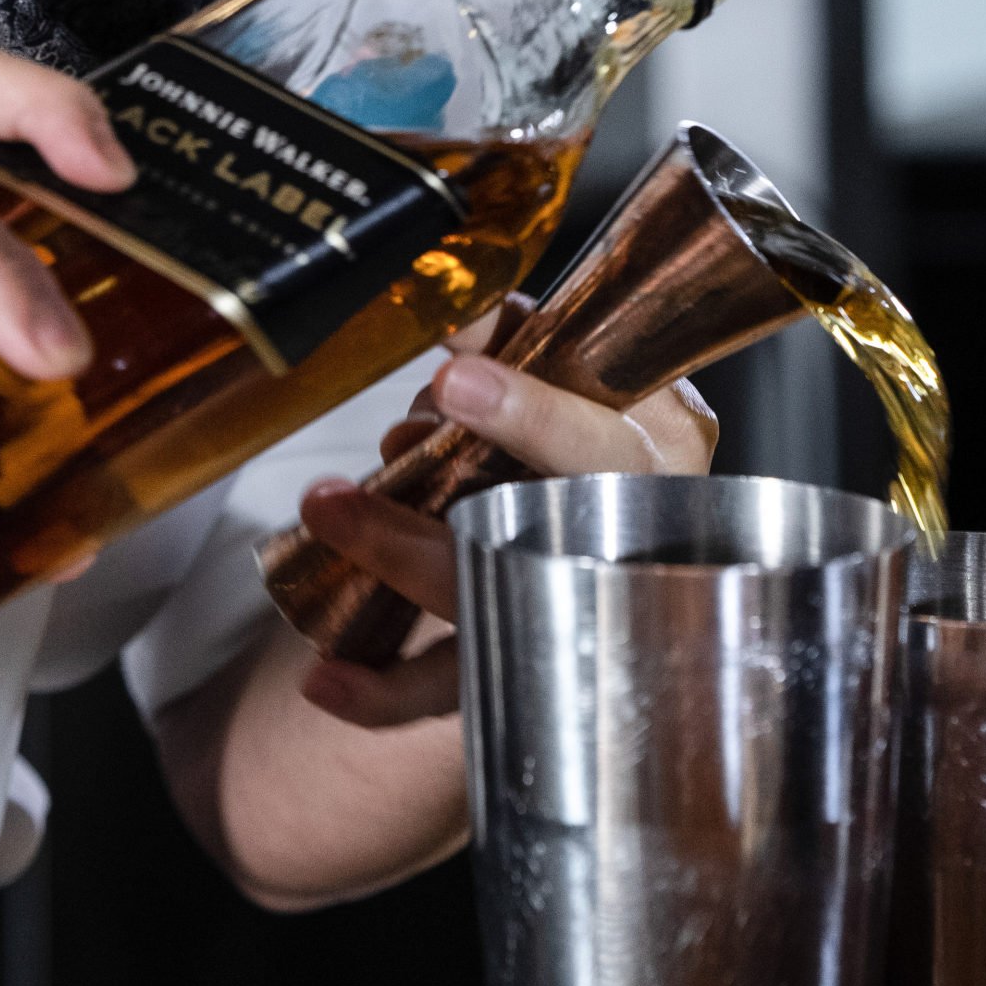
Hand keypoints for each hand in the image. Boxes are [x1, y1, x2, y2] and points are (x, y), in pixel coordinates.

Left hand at [292, 356, 718, 730]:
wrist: (618, 533)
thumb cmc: (588, 426)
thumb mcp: (568, 366)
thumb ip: (509, 333)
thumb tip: (439, 293)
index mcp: (662, 442)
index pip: (604, 432)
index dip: (532, 411)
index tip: (453, 381)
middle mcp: (636, 529)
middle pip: (554, 522)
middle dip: (460, 488)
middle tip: (393, 439)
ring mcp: (583, 602)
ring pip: (494, 592)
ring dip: (398, 553)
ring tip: (326, 507)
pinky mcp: (530, 658)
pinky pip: (454, 690)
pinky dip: (381, 693)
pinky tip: (323, 679)